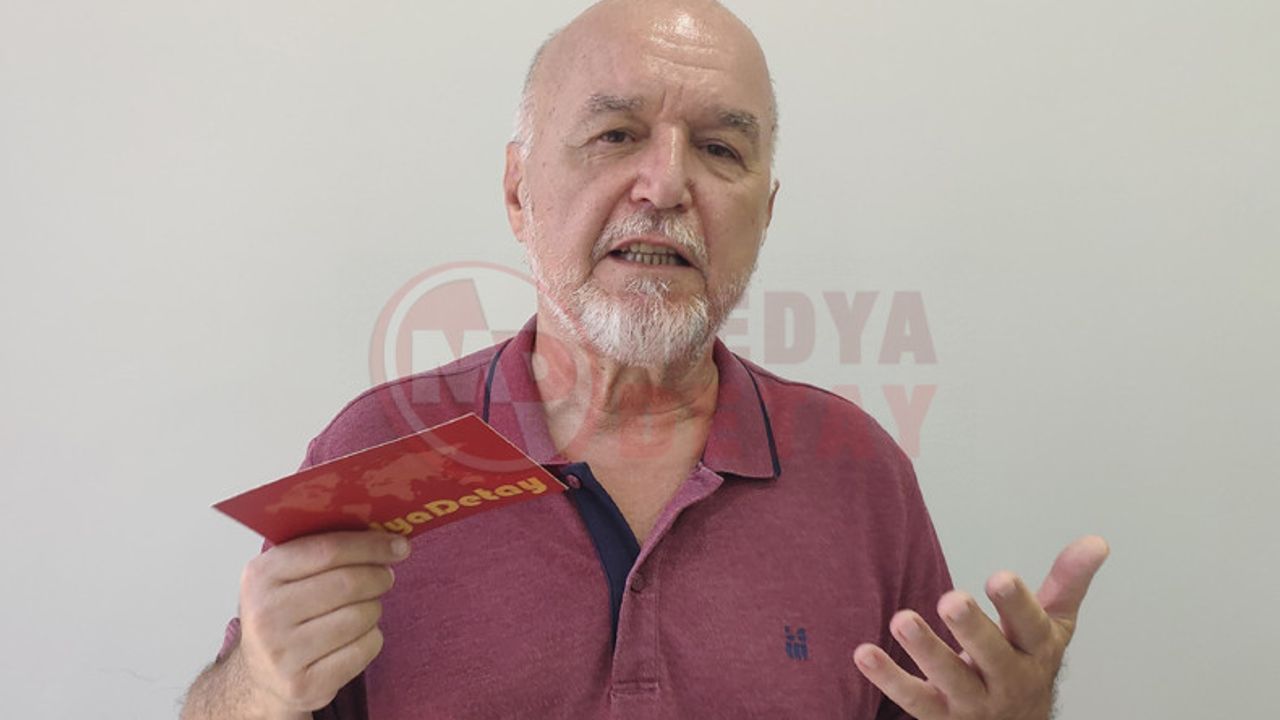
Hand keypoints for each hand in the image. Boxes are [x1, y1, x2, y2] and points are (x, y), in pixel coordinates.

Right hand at [233, 530, 409, 713]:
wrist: (262, 676)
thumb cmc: (284, 615)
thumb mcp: (286, 576)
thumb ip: (322, 549)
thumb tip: (383, 534)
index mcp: (260, 576)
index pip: (327, 550)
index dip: (370, 545)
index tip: (398, 544)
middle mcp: (265, 615)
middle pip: (348, 583)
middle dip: (378, 576)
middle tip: (386, 576)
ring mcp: (282, 654)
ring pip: (361, 616)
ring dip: (373, 608)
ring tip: (363, 608)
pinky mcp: (305, 684)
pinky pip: (365, 648)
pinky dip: (371, 639)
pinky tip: (356, 637)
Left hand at [853, 535, 1109, 719]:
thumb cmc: (1027, 665)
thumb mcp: (1051, 628)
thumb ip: (1067, 584)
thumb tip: (1097, 540)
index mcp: (1035, 651)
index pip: (1031, 628)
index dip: (1016, 604)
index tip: (999, 577)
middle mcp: (1007, 679)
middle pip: (992, 656)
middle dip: (972, 629)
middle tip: (950, 599)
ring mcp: (972, 702)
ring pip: (950, 678)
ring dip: (925, 650)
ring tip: (902, 620)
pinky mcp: (939, 716)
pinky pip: (913, 699)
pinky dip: (888, 677)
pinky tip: (864, 653)